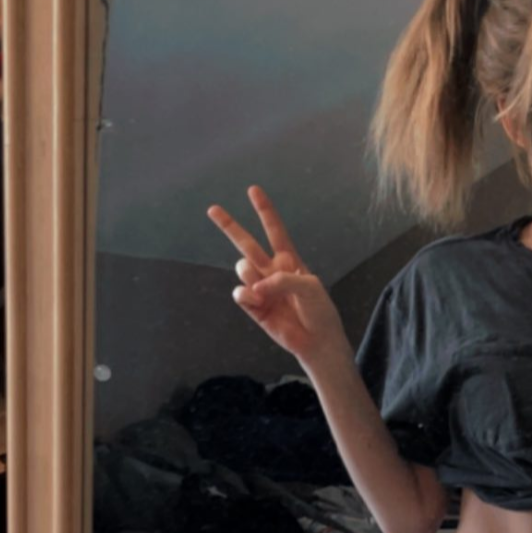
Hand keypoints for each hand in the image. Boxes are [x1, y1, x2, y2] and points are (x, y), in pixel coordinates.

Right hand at [206, 186, 348, 367]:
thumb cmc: (319, 311)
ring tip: (265, 292)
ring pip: (242, 267)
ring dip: (250, 275)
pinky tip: (258, 302)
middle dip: (229, 226)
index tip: (253, 190)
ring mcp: (261, 288)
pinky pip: (239, 292)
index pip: (275, 231)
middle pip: (246, 243)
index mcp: (290, 260)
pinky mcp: (253, 306)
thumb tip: (256, 287)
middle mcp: (272, 271)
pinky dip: (246, 295)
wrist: (317, 342)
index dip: (264, 211)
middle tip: (212, 209)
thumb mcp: (310, 286)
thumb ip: (283, 278)